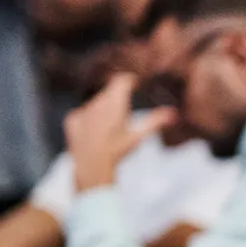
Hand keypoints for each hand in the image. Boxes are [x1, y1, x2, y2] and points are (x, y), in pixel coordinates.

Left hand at [65, 73, 175, 191]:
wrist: (91, 166)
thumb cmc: (118, 151)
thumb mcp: (138, 137)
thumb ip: (154, 122)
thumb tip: (173, 113)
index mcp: (115, 102)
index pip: (122, 80)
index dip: (129, 81)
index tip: (134, 84)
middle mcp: (98, 101)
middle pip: (109, 92)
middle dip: (116, 98)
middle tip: (125, 113)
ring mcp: (83, 109)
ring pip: (96, 103)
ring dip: (103, 109)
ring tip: (110, 128)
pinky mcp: (72, 119)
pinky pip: (83, 113)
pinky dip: (89, 119)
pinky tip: (95, 134)